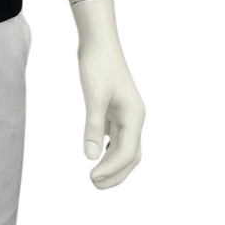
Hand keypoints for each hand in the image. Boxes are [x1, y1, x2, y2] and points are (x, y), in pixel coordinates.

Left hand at [77, 35, 144, 189]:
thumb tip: (90, 157)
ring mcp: (126, 113)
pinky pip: (116, 136)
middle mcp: (134, 117)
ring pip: (124, 148)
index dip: (111, 169)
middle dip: (115, 173)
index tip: (92, 177)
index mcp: (134, 115)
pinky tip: (97, 155)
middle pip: (130, 156)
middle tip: (94, 184)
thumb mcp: (93, 94)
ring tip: (95, 177)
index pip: (127, 153)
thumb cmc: (97, 63)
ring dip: (112, 164)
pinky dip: (109, 150)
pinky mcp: (116, 108)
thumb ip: (93, 125)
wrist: (98, 40)